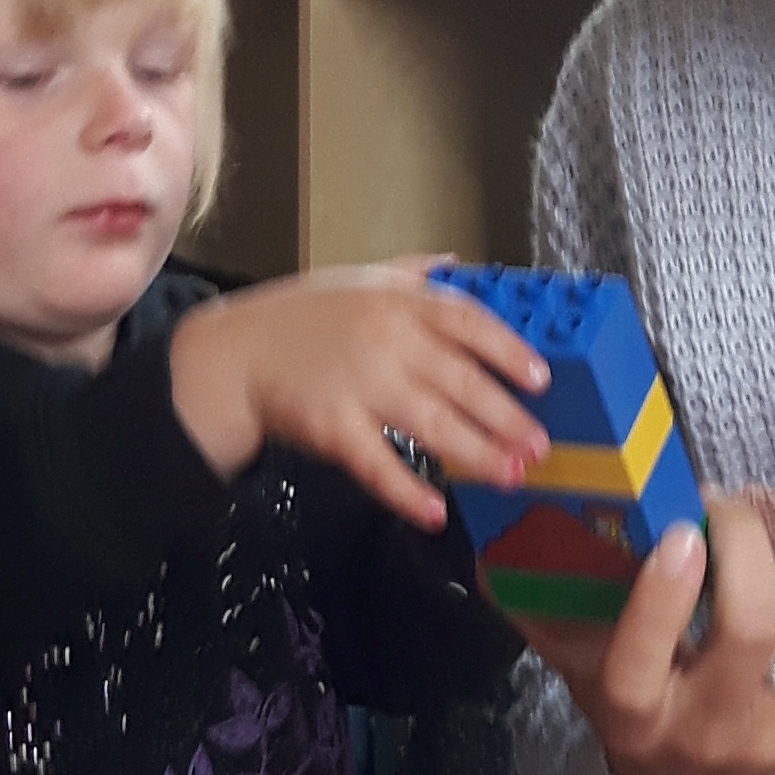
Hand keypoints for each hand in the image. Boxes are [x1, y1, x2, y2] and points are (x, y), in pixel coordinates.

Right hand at [168, 263, 551, 532]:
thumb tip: (459, 261)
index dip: (508, 351)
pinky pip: (378, 465)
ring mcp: (359, 386)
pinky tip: (435, 512)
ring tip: (511, 474)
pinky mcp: (332, 428)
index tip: (540, 378)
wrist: (235, 354)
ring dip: (477, 453)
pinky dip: (407, 492)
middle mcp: (386, 342)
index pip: (468, 322)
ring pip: (432, 424)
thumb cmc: (301, 317)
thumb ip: (413, 272)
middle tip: (539, 445)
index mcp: (399, 304)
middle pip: (461, 380)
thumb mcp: (360, 279)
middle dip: (506, 416)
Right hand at [511, 493, 774, 774]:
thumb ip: (545, 614)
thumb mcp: (584, 671)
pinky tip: (771, 606)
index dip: (661, 598)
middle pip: (750, 628)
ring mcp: (773, 736)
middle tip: (716, 508)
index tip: (675, 535)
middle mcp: (705, 734)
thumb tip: (493, 552)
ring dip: (765, 568)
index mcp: (633, 720)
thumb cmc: (637, 710)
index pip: (640, 663)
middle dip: (744, 547)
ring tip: (734, 564)